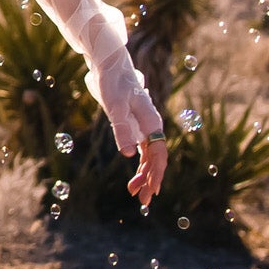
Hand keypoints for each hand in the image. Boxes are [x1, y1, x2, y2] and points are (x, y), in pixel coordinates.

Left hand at [99, 58, 165, 208]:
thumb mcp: (115, 106)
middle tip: (143, 201)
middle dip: (150, 180)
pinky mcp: (136, 128)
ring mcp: (145, 128)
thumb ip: (122, 129)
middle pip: (156, 159)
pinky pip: (143, 152)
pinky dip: (139, 166)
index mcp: (152, 122)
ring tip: (135, 194)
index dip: (156, 173)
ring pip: (149, 158)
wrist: (110, 67)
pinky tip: (134, 178)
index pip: (158, 154)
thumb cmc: (113, 84)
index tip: (151, 189)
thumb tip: (129, 154)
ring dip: (144, 176)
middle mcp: (152, 127)